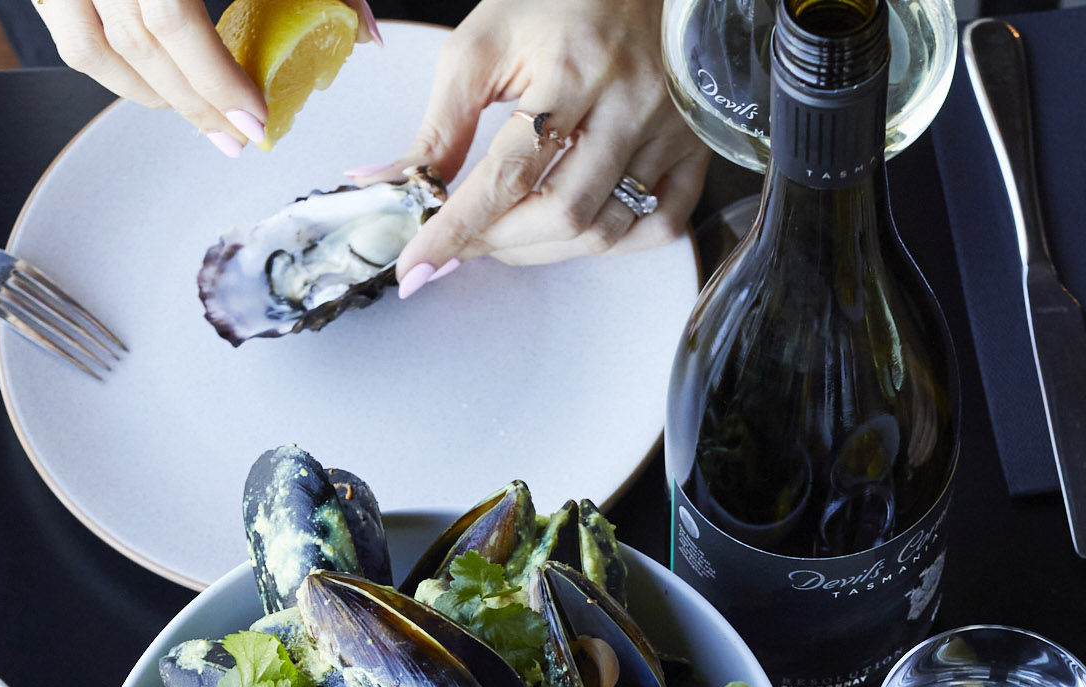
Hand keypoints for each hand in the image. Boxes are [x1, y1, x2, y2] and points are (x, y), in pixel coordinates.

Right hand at [34, 0, 378, 154]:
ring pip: (92, 48)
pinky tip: (155, 80)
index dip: (214, 80)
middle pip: (136, 42)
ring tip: (198, 116)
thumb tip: (365, 36)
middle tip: (234, 136)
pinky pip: (69, 29)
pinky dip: (112, 64)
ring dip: (147, 94)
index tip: (254, 118)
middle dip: (191, 103)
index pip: (172, 19)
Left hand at [374, 0, 705, 291]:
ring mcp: (670, 131)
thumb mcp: (485, 45)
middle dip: (499, 242)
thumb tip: (390, 185)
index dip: (458, 226)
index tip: (417, 262)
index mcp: (574, 66)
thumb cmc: (560, 3)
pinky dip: (609, 244)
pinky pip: (659, 225)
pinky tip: (573, 230)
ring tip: (505, 234)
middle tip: (461, 241)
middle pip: (564, 213)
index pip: (509, 171)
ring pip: (607, 230)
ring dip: (543, 250)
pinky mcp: (694, 149)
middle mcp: (631, 103)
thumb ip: (441, 123)